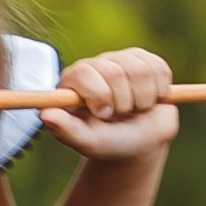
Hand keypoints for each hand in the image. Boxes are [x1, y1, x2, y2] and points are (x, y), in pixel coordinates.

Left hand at [40, 46, 179, 162]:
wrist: (140, 144)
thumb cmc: (108, 143)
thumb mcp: (87, 142)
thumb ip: (66, 130)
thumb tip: (45, 114)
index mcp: (74, 81)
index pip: (86, 74)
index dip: (100, 96)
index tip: (104, 115)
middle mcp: (96, 66)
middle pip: (116, 72)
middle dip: (124, 103)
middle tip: (121, 115)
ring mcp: (121, 60)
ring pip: (141, 71)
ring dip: (143, 100)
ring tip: (135, 110)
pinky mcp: (146, 60)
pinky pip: (159, 69)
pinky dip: (159, 91)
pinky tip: (150, 100)